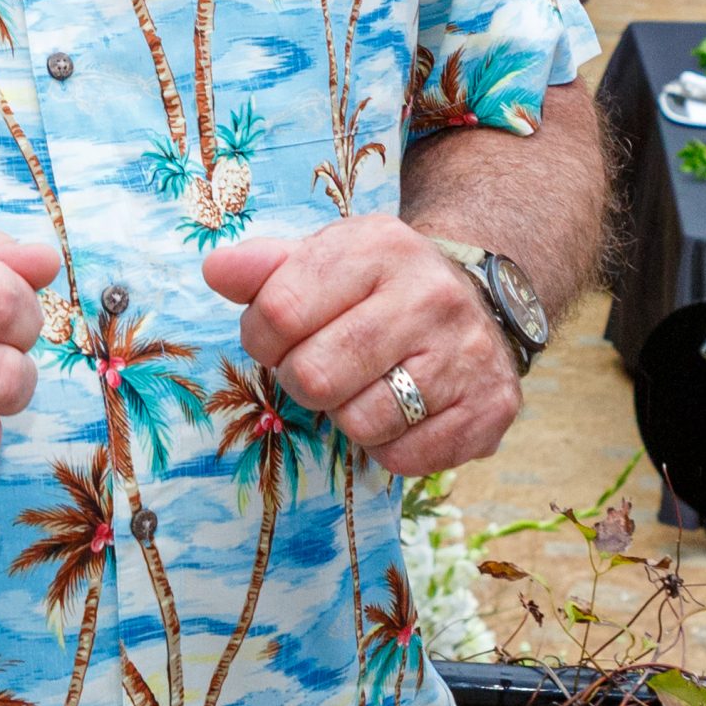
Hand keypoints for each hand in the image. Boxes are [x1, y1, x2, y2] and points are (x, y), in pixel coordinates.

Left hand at [202, 215, 522, 475]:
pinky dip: (390, 446)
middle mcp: (430, 295)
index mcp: (379, 247)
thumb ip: (264, 266)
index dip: (260, 337)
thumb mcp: (325, 257)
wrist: (479, 303)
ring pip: (361, 422)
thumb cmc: (377, 285)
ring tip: (362, 387)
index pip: (280, 310)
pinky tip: (401, 412)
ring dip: (346, 416)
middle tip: (317, 368)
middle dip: (300, 381)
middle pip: (315, 376)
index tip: (274, 336)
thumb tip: (215, 271)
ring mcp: (466, 354)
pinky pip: (406, 458)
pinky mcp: (490, 409)